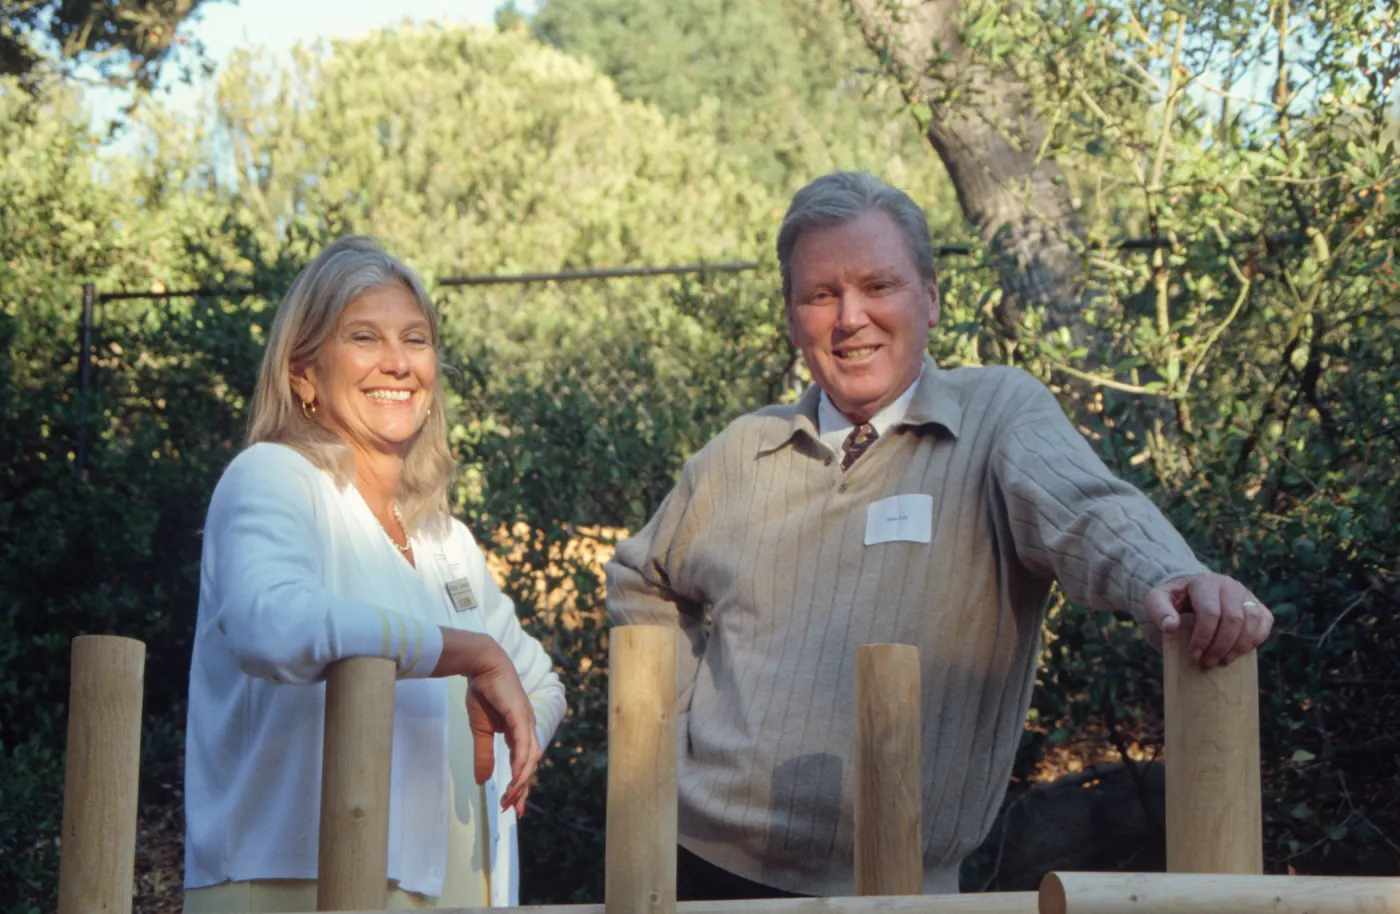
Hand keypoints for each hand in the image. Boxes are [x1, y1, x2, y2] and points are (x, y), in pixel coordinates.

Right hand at [434, 629, 540, 815]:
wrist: (481, 666)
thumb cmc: (483, 693)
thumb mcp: (480, 731)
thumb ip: (484, 755)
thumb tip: (483, 781)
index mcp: (519, 732)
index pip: (523, 763)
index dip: (519, 785)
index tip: (513, 805)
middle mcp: (527, 729)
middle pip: (530, 765)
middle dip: (523, 789)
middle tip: (515, 810)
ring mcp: (526, 722)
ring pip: (530, 758)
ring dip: (522, 780)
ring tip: (513, 798)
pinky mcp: (520, 716)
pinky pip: (524, 744)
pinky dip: (522, 762)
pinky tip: (517, 777)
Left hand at [1144, 572, 1272, 667]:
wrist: (1192, 595)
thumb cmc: (1174, 601)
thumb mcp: (1158, 601)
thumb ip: (1159, 611)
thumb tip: (1171, 627)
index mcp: (1204, 582)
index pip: (1210, 612)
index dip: (1203, 637)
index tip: (1194, 656)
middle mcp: (1229, 585)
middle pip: (1233, 619)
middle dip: (1221, 645)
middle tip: (1208, 662)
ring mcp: (1246, 594)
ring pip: (1252, 621)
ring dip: (1239, 646)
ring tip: (1223, 661)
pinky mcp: (1258, 605)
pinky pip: (1265, 622)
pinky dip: (1255, 639)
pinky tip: (1240, 652)